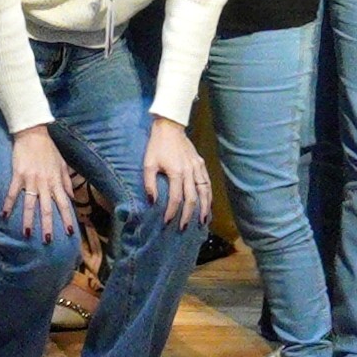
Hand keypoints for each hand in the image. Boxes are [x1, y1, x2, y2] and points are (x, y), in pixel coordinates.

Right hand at [3, 125, 74, 236]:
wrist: (33, 134)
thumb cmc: (48, 149)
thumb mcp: (62, 164)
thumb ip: (67, 181)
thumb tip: (72, 198)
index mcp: (56, 182)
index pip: (64, 204)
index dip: (66, 218)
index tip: (69, 232)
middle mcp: (44, 184)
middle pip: (47, 208)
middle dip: (48, 225)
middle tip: (48, 240)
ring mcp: (30, 180)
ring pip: (30, 204)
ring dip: (28, 220)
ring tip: (27, 234)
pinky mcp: (18, 175)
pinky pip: (13, 192)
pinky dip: (9, 203)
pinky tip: (4, 214)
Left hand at [140, 116, 211, 233]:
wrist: (169, 128)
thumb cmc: (156, 146)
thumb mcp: (148, 163)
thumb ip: (149, 183)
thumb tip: (152, 202)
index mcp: (176, 172)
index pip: (176, 198)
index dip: (172, 212)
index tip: (167, 222)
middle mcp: (190, 172)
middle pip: (192, 199)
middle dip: (188, 215)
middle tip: (184, 228)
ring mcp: (198, 168)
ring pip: (204, 193)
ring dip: (204, 208)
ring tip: (202, 222)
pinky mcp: (201, 165)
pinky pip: (207, 184)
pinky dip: (209, 196)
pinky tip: (208, 205)